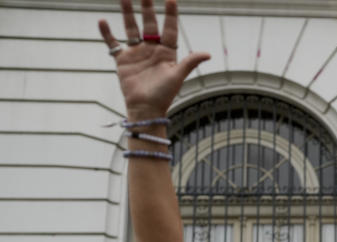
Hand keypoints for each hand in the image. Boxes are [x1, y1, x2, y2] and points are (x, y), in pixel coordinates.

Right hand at [98, 0, 208, 119]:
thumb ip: (190, 62)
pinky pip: (113, 44)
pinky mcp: (123, 61)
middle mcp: (152, 50)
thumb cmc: (164, 95)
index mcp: (167, 53)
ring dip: (127, 13)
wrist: (145, 109)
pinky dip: (107, 34)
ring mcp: (137, 54)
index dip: (170, 15)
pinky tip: (102, 21)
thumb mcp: (177, 76)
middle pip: (150, 24)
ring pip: (131, 28)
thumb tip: (208, 54)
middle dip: (147, 8)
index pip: (169, 29)